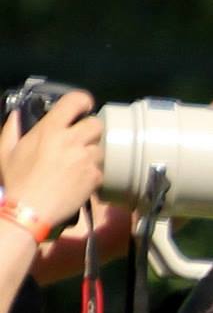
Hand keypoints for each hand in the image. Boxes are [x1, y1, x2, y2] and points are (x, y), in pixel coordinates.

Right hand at [0, 91, 103, 231]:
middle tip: (83, 139)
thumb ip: (11, 129)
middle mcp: (71, 140)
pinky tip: (83, 177)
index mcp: (50, 129)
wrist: (31, 211)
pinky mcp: (95, 177)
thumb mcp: (6, 151)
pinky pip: (102, 168)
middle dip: (92, 130)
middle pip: (97, 124)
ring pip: (102, 147)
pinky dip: (95, 171)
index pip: (75, 101)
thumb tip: (15, 115)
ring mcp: (86, 159)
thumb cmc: (18, 181)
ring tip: (82, 161)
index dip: (83, 101)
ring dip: (94, 152)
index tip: (83, 107)